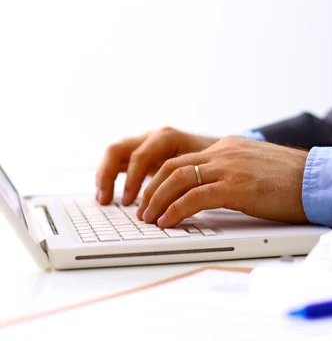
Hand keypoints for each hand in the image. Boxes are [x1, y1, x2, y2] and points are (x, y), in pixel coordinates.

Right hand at [96, 127, 218, 204]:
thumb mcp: (204, 166)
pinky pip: (119, 163)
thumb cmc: (215, 159)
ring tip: (103, 200)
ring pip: (115, 155)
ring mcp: (144, 144)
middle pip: (119, 150)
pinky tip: (108, 197)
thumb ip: (189, 178)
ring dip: (105, 176)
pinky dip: (111, 178)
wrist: (219, 151)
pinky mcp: (142, 155)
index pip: (140, 155)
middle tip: (105, 201)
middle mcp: (151, 138)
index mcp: (166, 137)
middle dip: (108, 175)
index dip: (133, 179)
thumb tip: (181, 202)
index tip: (130, 202)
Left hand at [136, 136, 308, 227]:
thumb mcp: (256, 168)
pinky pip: (194, 197)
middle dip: (151, 190)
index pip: (182, 159)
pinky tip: (169, 222)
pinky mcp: (237, 186)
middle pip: (171, 166)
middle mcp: (224, 152)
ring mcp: (230, 167)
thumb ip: (233, 172)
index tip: (151, 197)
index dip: (160, 179)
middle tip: (143, 210)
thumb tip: (214, 191)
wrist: (318, 179)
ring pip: (176, 179)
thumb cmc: (293, 180)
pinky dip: (175, 210)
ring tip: (150, 218)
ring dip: (157, 200)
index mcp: (227, 147)